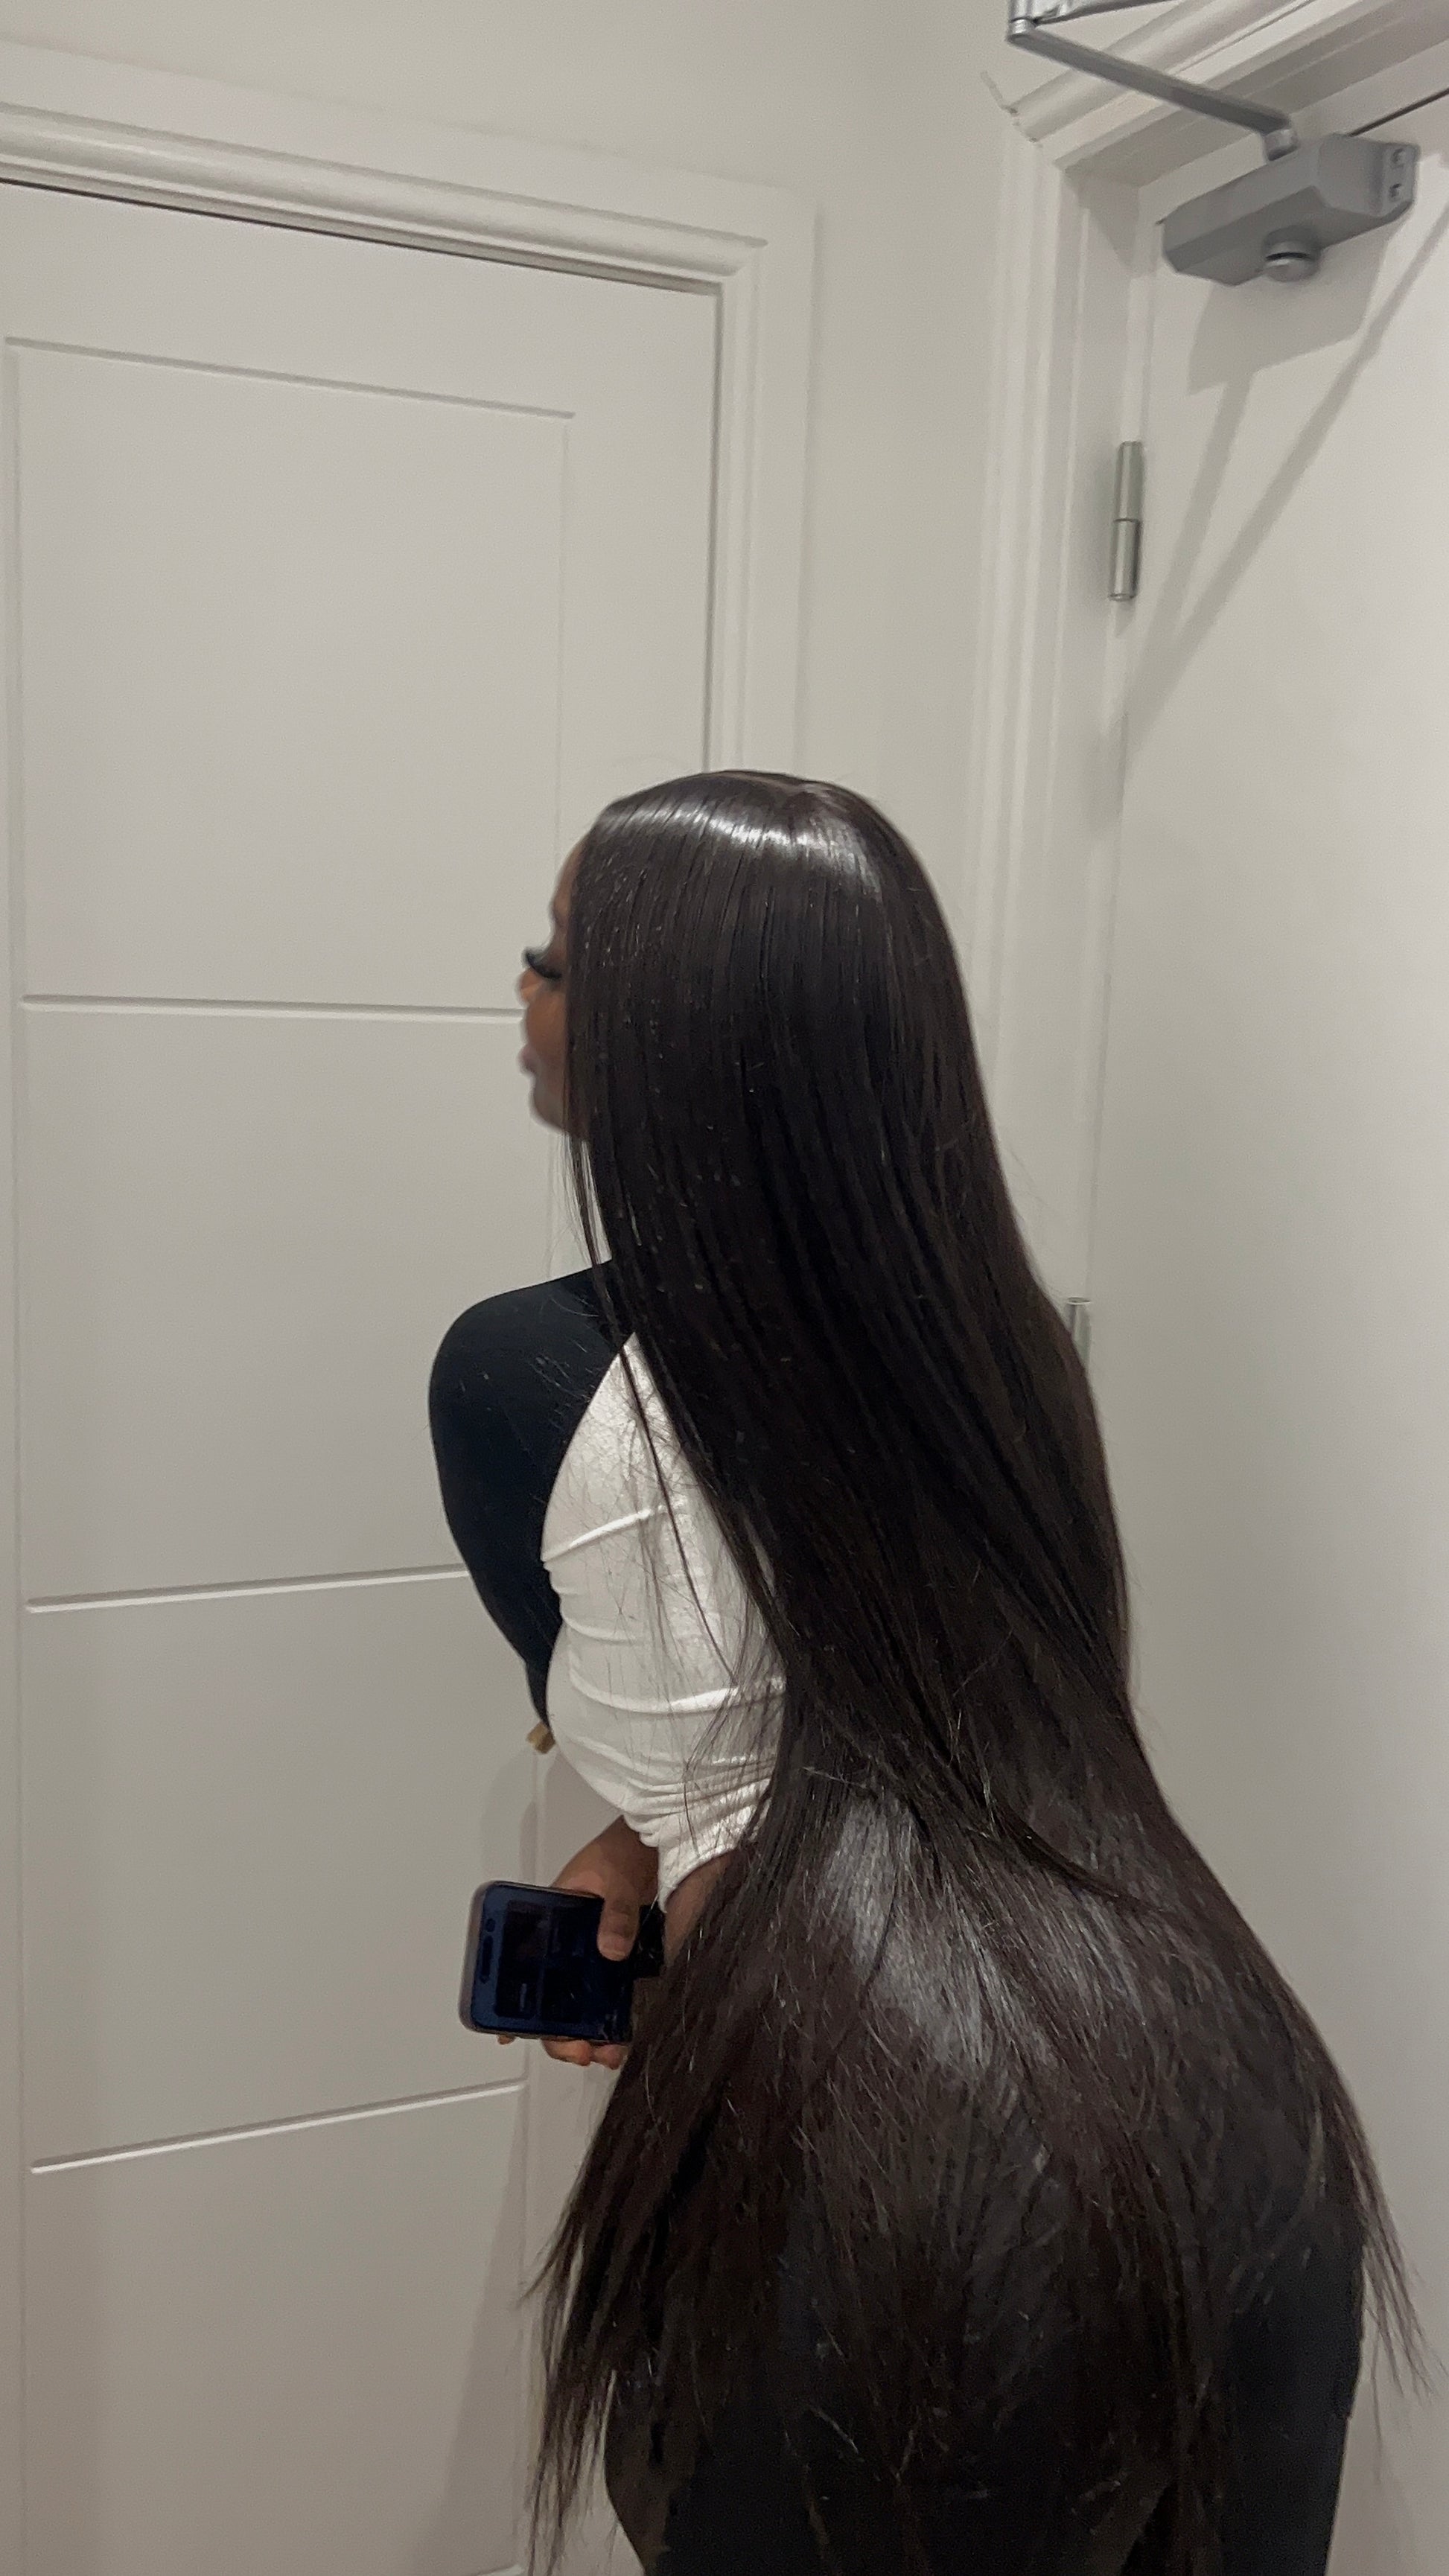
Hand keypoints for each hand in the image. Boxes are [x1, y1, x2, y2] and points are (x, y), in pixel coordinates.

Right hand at [498, 1817, 658, 2071]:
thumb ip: (615, 1912)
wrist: (651, 1846)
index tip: (509, 2033)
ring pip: (576, 2006)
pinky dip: (608, 2020)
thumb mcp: (614, 1879)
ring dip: (586, 2034)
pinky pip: (605, 1998)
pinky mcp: (613, 1961)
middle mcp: (563, 1946)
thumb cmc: (619, 1852)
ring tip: (606, 2051)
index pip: (520, 1968)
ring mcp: (588, 1956)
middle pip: (548, 2000)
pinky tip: (616, 2038)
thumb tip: (611, 1948)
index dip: (511, 2005)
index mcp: (548, 1922)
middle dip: (558, 2034)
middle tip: (579, 2051)